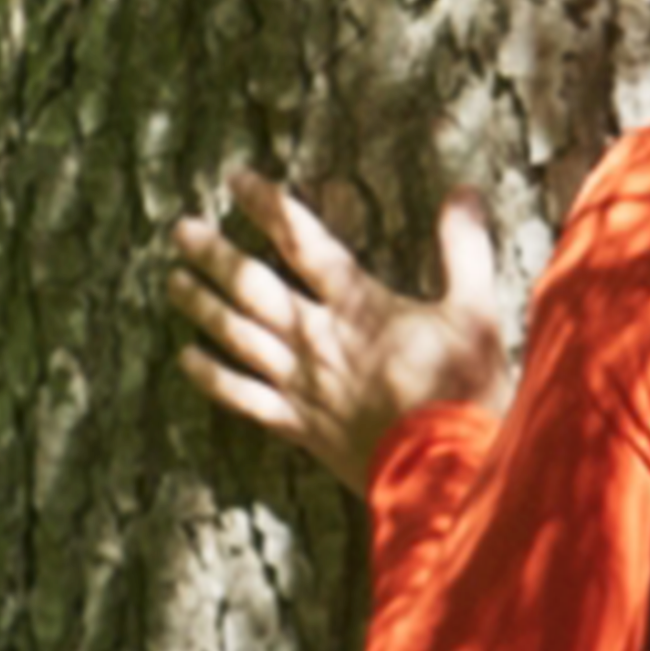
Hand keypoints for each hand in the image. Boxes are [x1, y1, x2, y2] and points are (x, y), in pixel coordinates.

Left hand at [168, 168, 513, 491]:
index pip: (303, 242)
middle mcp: (317, 337)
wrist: (443, 470)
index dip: (269, 207)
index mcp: (358, 304)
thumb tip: (464, 191)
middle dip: (215, 254)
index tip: (237, 180)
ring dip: (202, 305)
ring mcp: (301, 383)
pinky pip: (242, 397)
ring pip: (237, 335)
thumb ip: (465, 249)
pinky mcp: (297, 425)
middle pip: (253, 286)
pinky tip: (185, 359)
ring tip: (172, 280)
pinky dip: (211, 377)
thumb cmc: (463, 390)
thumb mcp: (477, 311)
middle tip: (180, 230)